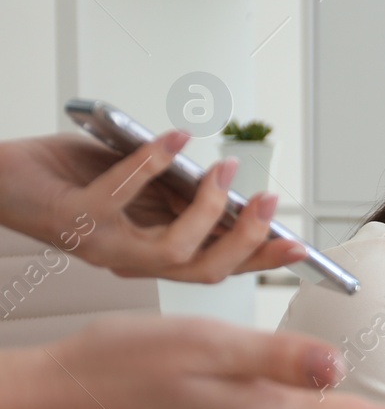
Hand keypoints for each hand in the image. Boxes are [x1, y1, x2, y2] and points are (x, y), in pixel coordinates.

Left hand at [0, 131, 305, 280]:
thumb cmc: (63, 178)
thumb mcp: (134, 186)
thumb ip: (173, 190)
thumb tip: (221, 183)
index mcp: (147, 255)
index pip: (215, 267)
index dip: (260, 261)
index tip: (298, 246)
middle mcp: (128, 260)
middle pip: (206, 269)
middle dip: (247, 239)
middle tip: (268, 202)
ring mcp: (103, 246)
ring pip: (175, 249)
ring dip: (208, 208)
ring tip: (222, 170)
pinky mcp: (76, 220)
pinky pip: (124, 195)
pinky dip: (155, 162)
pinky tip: (174, 139)